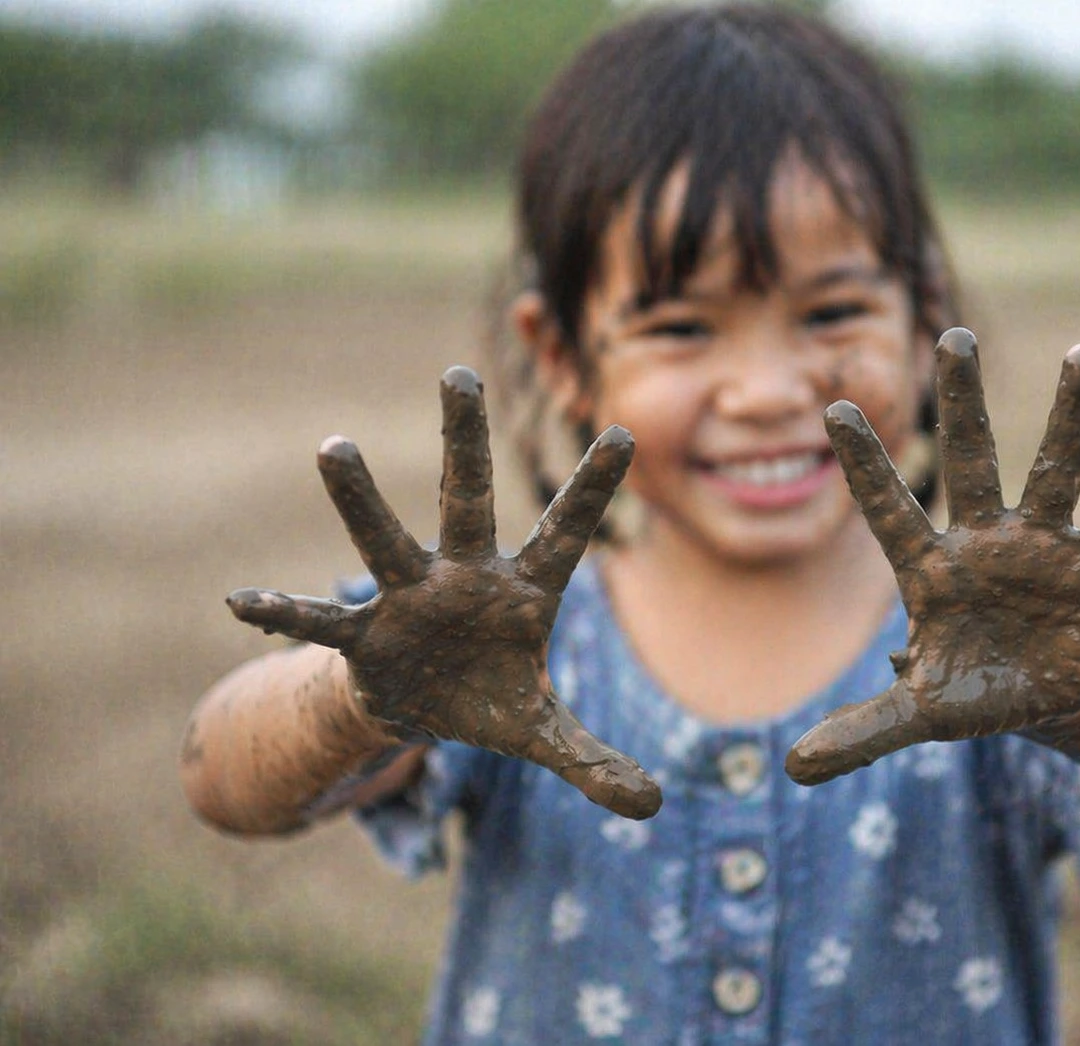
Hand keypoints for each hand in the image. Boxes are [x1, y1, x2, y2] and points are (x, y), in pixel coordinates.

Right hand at [227, 367, 661, 818]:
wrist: (424, 712)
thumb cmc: (491, 700)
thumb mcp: (544, 736)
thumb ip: (594, 761)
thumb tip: (652, 807)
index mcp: (522, 593)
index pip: (566, 534)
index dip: (594, 491)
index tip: (626, 434)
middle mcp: (464, 578)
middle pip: (465, 501)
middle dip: (463, 442)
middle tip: (458, 374)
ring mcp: (409, 599)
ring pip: (384, 540)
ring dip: (359, 500)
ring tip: (331, 445)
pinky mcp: (364, 635)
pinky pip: (321, 621)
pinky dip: (284, 614)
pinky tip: (241, 601)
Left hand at [785, 328, 1079, 784]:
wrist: (1036, 697)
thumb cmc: (967, 693)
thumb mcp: (918, 715)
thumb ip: (864, 730)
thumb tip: (794, 771)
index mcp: (931, 570)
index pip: (889, 510)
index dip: (864, 465)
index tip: (831, 407)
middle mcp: (985, 542)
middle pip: (972, 461)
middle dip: (964, 402)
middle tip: (955, 334)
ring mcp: (1043, 549)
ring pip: (1057, 471)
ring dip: (1071, 416)